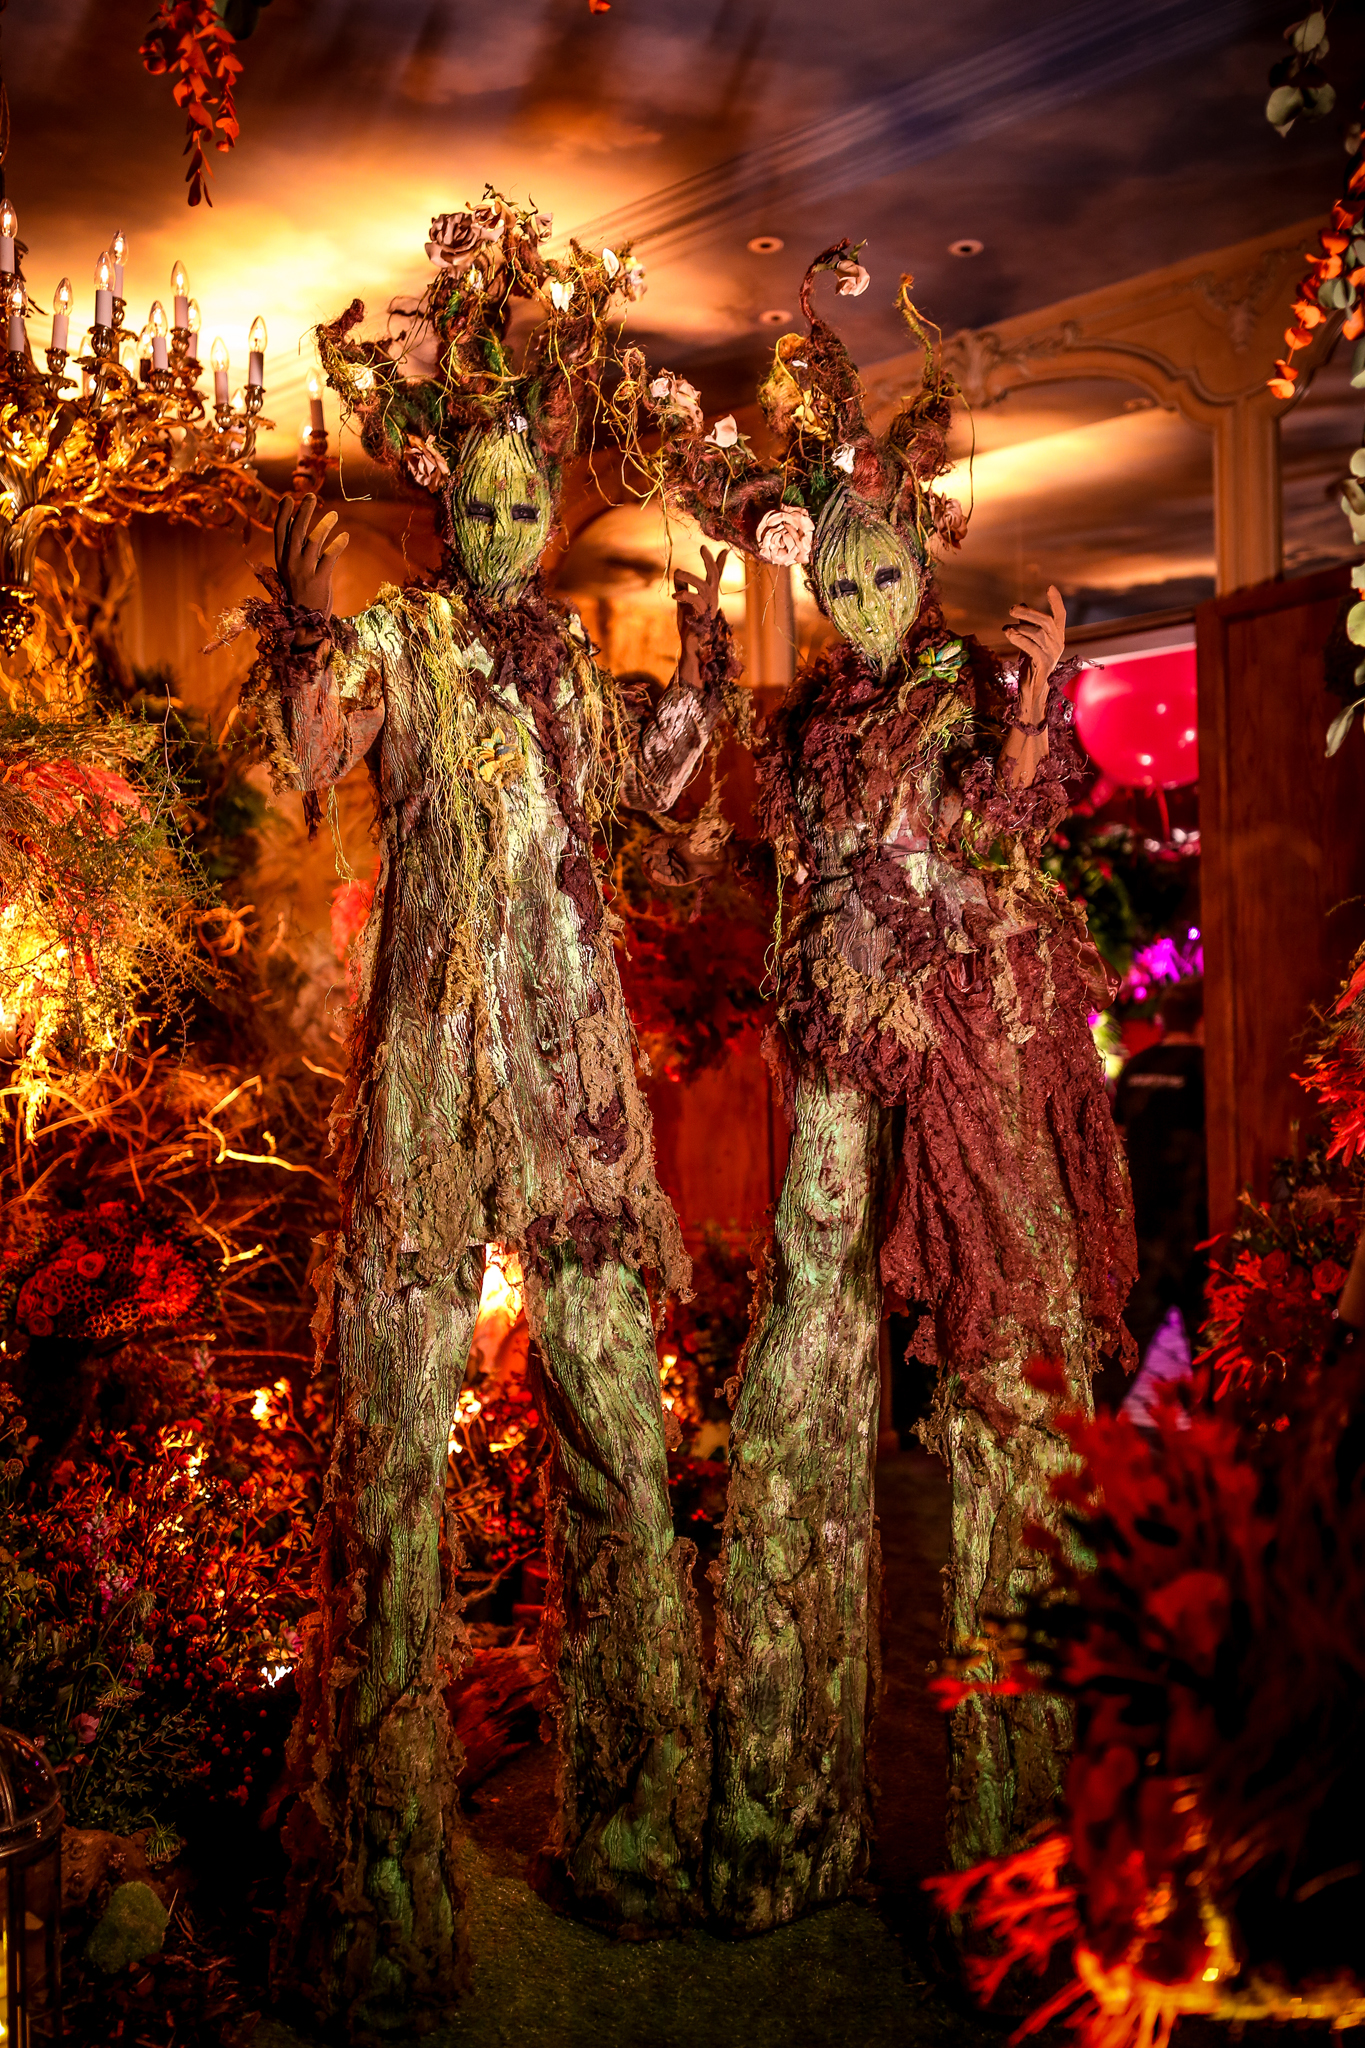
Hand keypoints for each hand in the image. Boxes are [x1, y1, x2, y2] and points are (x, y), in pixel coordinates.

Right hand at [274, 492, 349, 616]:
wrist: (303, 623)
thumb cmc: (299, 593)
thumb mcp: (289, 570)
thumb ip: (293, 548)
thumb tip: (297, 521)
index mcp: (280, 558)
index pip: (279, 530)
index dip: (283, 512)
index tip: (289, 497)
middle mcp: (290, 562)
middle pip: (295, 530)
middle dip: (304, 510)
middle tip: (312, 496)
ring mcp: (304, 571)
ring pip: (314, 540)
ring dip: (325, 524)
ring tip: (334, 514)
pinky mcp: (319, 579)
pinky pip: (330, 556)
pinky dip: (338, 544)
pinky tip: (345, 536)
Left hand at [674, 544, 727, 625]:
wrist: (691, 646)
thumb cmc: (689, 626)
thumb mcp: (682, 603)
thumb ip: (682, 588)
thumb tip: (677, 571)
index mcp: (709, 596)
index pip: (716, 576)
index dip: (719, 563)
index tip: (724, 549)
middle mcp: (712, 600)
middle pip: (714, 577)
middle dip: (710, 561)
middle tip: (703, 548)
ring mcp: (709, 608)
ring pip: (705, 586)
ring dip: (690, 577)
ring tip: (677, 573)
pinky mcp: (703, 616)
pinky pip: (696, 600)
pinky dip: (685, 594)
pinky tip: (675, 595)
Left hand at [1003, 584, 1065, 691]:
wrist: (1033, 690)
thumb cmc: (1031, 665)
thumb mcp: (1030, 642)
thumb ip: (1028, 625)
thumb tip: (1020, 605)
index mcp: (1057, 637)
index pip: (1060, 615)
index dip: (1056, 601)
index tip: (1050, 587)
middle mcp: (1058, 643)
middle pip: (1046, 621)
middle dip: (1029, 612)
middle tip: (1011, 609)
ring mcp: (1052, 654)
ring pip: (1037, 633)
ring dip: (1020, 628)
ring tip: (1006, 628)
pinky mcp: (1043, 664)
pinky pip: (1031, 647)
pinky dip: (1019, 638)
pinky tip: (1008, 633)